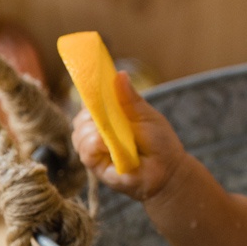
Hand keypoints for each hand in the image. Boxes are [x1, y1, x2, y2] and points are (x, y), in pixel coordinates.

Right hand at [71, 71, 187, 201]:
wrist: (167, 171)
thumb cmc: (159, 142)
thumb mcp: (146, 115)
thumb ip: (130, 99)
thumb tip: (120, 74)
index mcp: (110, 117)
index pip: (91, 103)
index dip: (90, 96)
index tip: (92, 88)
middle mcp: (99, 132)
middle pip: (80, 118)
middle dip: (91, 114)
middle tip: (107, 116)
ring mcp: (95, 149)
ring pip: (79, 133)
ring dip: (93, 131)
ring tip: (112, 135)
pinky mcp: (95, 166)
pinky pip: (84, 152)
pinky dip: (94, 145)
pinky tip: (106, 144)